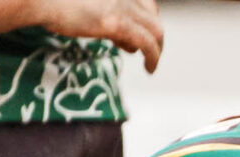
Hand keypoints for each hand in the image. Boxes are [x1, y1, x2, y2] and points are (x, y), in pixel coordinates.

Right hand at [43, 0, 163, 70]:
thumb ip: (98, 7)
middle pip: (153, 14)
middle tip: (147, 49)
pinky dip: (153, 57)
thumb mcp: (83, 1)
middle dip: (154, 34)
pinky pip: (147, 43)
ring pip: (155, 30)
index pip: (145, 1)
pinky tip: (150, 68)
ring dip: (156, 48)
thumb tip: (105, 23)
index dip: (146, 16)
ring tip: (150, 62)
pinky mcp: (116, 23)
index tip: (139, 31)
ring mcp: (121, 6)